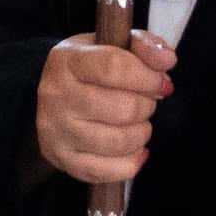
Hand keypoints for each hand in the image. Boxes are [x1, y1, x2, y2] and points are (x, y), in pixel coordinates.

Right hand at [33, 31, 175, 184]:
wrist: (48, 98)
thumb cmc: (89, 71)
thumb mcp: (111, 46)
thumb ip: (143, 45)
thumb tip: (167, 59)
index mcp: (67, 61)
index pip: (115, 67)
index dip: (148, 77)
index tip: (161, 82)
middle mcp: (56, 96)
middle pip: (124, 109)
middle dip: (146, 107)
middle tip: (143, 103)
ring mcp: (56, 130)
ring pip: (120, 141)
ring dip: (141, 134)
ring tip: (136, 124)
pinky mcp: (61, 158)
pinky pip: (108, 171)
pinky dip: (131, 161)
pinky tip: (132, 149)